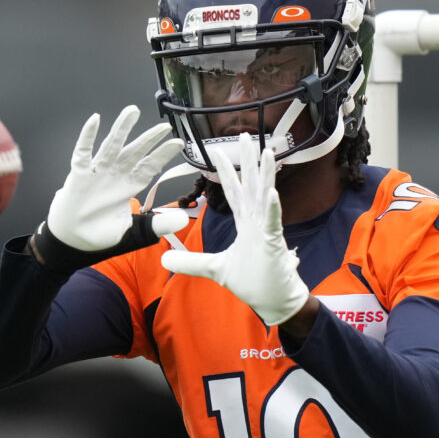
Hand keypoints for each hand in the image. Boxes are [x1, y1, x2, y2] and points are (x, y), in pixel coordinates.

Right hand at [32, 105, 188, 271]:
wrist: (72, 241)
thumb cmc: (100, 234)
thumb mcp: (133, 232)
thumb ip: (156, 225)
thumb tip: (181, 221)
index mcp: (129, 186)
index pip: (149, 166)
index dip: (163, 155)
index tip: (178, 143)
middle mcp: (115, 175)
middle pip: (134, 152)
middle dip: (149, 139)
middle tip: (164, 126)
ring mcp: (97, 173)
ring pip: (112, 146)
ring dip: (121, 129)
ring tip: (132, 111)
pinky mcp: (79, 175)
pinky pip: (83, 152)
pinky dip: (87, 136)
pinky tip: (94, 120)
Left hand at [161, 133, 308, 324]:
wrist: (274, 302)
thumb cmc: (253, 282)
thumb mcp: (215, 269)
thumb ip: (191, 262)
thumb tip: (164, 258)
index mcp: (246, 225)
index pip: (233, 193)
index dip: (226, 172)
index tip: (217, 152)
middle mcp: (257, 222)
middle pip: (250, 186)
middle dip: (247, 161)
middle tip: (245, 135)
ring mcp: (267, 231)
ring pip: (265, 197)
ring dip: (265, 175)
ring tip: (266, 151)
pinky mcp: (274, 244)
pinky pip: (273, 223)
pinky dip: (272, 208)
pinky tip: (271, 192)